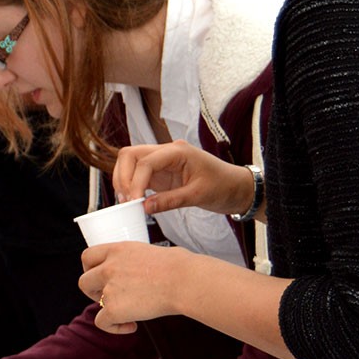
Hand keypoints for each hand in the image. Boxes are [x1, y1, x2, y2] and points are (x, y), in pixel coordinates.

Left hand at [79, 241, 194, 334]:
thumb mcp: (149, 252)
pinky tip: (132, 325)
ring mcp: (109, 288)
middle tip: (112, 297)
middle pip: (84, 281)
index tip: (101, 277)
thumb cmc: (180, 267)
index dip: (91, 269)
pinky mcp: (113, 309)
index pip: (88, 256)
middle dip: (95, 291)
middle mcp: (109, 267)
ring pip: (93, 302)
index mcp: (118, 250)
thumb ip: (133, 261)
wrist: (185, 280)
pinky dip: (115, 327)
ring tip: (127, 311)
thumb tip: (141, 272)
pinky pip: (102, 323)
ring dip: (106, 308)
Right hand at [112, 140, 256, 216]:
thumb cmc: (222, 186)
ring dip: (123, 180)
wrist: (234, 187)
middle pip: (130, 155)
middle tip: (127, 200)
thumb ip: (170, 201)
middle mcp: (166, 152)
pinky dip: (130, 186)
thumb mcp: (198, 195)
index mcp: (178, 151)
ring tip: (127, 202)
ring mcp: (161, 161)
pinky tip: (132, 201)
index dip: (135, 182)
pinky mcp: (159, 173)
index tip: (134, 202)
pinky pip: (136, 174)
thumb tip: (144, 207)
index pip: (145, 161)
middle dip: (123, 177)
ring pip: (130, 162)